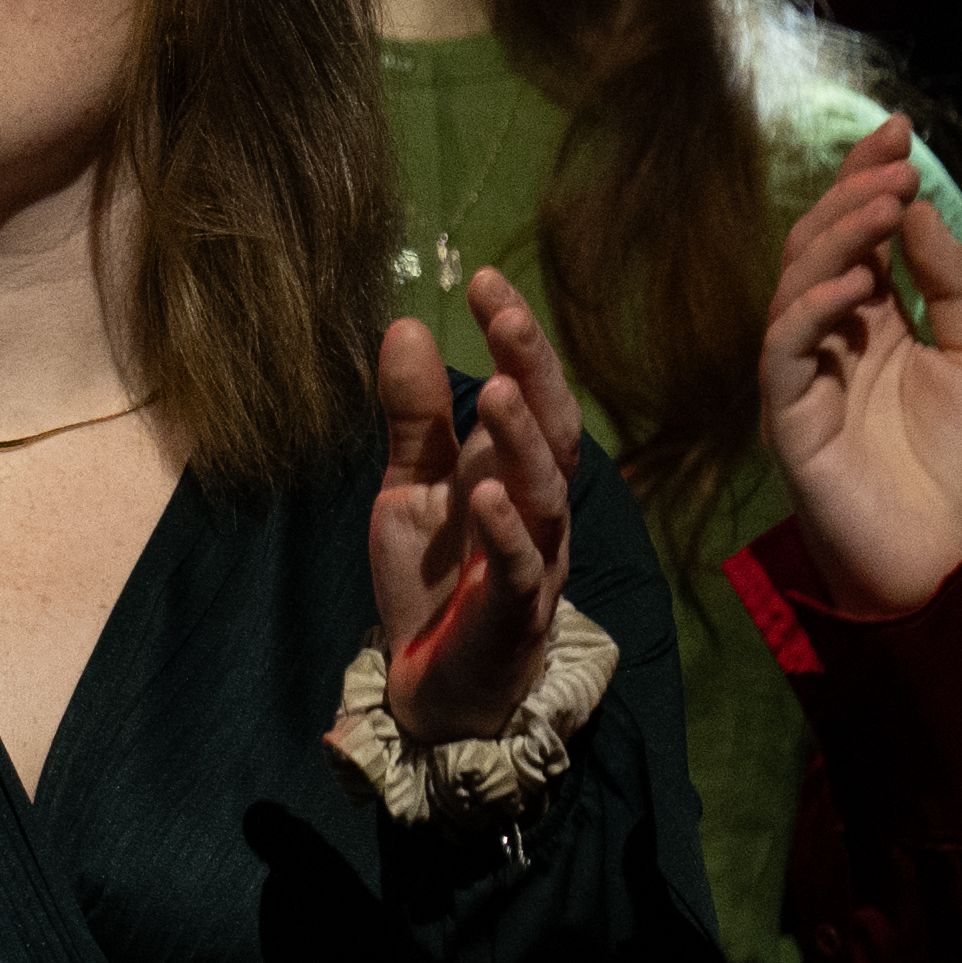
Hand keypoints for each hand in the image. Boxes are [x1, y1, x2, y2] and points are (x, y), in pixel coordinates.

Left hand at [367, 268, 595, 754]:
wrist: (429, 683)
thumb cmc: (433, 578)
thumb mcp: (410, 484)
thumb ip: (413, 415)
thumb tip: (407, 325)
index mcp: (513, 470)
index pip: (528, 392)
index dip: (516, 338)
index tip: (485, 279)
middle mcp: (536, 508)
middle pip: (554, 430)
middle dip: (533, 369)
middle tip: (504, 313)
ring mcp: (535, 560)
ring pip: (547, 493)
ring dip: (523, 441)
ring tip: (495, 390)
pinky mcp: (515, 614)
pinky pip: (521, 569)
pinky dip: (506, 531)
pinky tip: (485, 493)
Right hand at [755, 116, 961, 615]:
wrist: (959, 562)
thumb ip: (950, 286)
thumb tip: (915, 206)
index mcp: (880, 326)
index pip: (860, 238)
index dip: (870, 182)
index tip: (898, 132)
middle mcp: (835, 341)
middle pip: (818, 248)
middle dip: (851, 196)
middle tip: (891, 160)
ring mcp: (807, 376)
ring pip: (793, 286)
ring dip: (836, 239)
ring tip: (884, 206)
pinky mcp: (788, 417)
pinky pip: (783, 350)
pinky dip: (812, 309)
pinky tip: (856, 285)